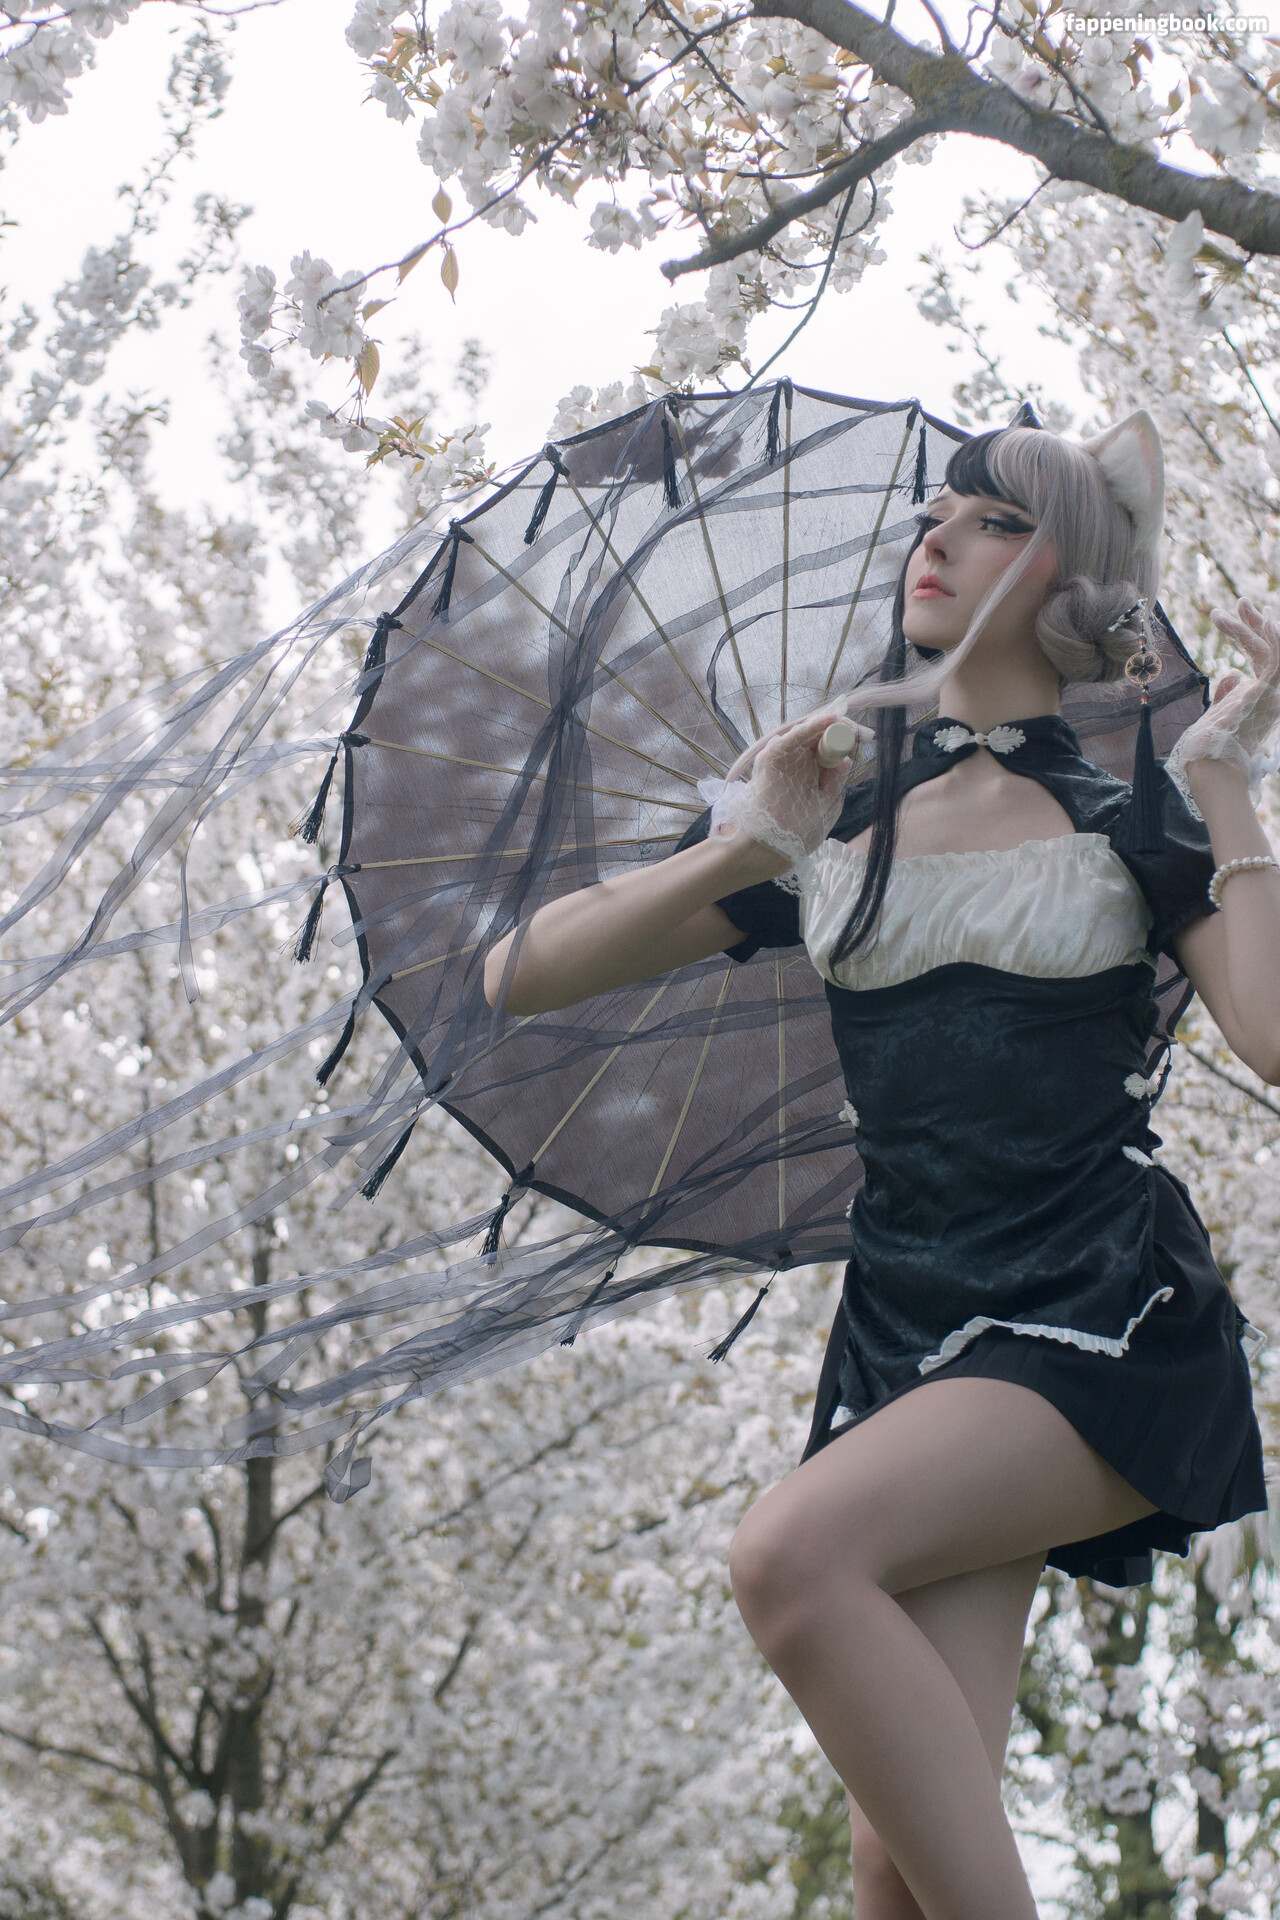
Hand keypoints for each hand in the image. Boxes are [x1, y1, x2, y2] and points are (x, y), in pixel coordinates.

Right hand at [701, 710, 872, 869]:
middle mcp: (800, 763)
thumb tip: (847, 760)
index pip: (832, 750)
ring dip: (828, 725)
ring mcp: (787, 758)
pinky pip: (794, 737)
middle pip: (822, 737)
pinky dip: (811, 727)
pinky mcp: (773, 756)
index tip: (867, 736)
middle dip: (841, 729)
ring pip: (808, 733)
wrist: (772, 847)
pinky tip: (830, 720)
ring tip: (847, 721)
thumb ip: (835, 783)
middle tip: (859, 728)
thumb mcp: (827, 805)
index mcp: (814, 773)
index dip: (848, 740)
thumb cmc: (799, 832)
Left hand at [1166, 599, 1279, 796]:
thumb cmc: (1208, 749)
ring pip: (1271, 650)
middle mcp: (1271, 696)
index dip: (1247, 637)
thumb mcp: (1218, 713)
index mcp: (1260, 700)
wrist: (1211, 767)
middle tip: (1237, 604)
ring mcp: (1272, 694)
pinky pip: (1275, 657)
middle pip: (1268, 651)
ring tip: (1229, 610)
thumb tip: (1232, 672)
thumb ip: (1227, 693)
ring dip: (1251, 627)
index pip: (1260, 662)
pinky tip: (1257, 620)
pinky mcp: (1268, 692)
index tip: (1230, 619)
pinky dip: (1269, 637)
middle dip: (1252, 624)